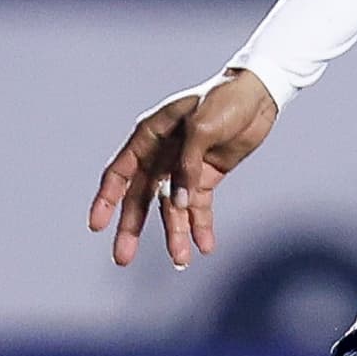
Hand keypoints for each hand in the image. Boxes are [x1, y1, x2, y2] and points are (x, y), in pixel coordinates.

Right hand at [90, 68, 279, 269]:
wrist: (260, 94)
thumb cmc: (225, 99)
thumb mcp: (203, 126)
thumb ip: (188, 165)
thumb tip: (179, 203)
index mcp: (149, 136)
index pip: (120, 172)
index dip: (106, 199)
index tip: (96, 225)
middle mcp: (161, 154)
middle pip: (141, 197)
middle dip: (132, 228)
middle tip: (122, 258)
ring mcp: (183, 167)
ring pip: (172, 207)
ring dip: (175, 233)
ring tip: (180, 260)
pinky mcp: (206, 176)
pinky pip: (199, 206)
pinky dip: (201, 225)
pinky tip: (204, 246)